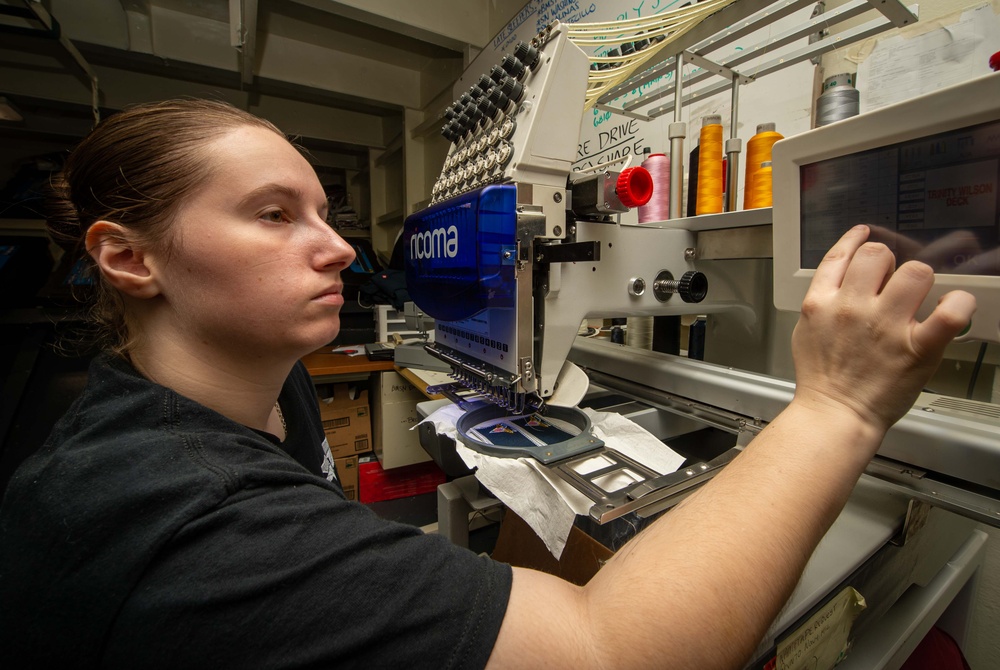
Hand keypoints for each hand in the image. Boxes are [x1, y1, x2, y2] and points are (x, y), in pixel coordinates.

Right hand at [791, 225, 975, 434]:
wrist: (834, 415)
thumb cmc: (821, 379)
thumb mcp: (806, 331)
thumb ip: (822, 302)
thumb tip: (839, 283)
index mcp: (822, 303)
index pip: (841, 255)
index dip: (857, 239)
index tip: (866, 235)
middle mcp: (853, 308)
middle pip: (878, 255)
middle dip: (888, 262)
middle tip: (892, 280)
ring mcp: (886, 326)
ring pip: (916, 271)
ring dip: (920, 279)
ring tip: (918, 296)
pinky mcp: (917, 348)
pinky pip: (950, 312)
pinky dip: (959, 303)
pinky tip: (954, 303)